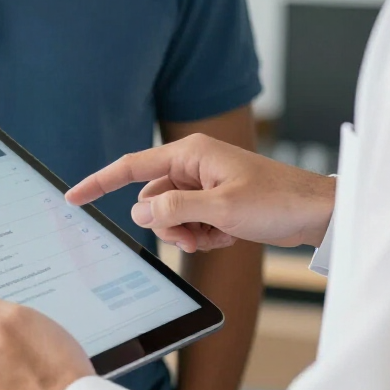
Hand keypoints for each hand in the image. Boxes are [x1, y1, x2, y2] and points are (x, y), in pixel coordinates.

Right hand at [66, 133, 335, 252]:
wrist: (316, 214)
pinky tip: (227, 236)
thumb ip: (174, 209)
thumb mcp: (220, 210)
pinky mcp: (215, 201)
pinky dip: (203, 236)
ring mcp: (204, 184)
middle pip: (152, 199)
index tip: (73, 197)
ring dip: (186, 234)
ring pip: (170, 215)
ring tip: (217, 235)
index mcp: (190, 153)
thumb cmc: (276, 202)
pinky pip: (190, 223)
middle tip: (196, 235)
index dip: (99, 183)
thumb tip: (139, 211)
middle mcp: (193, 165)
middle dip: (167, 224)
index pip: (131, 167)